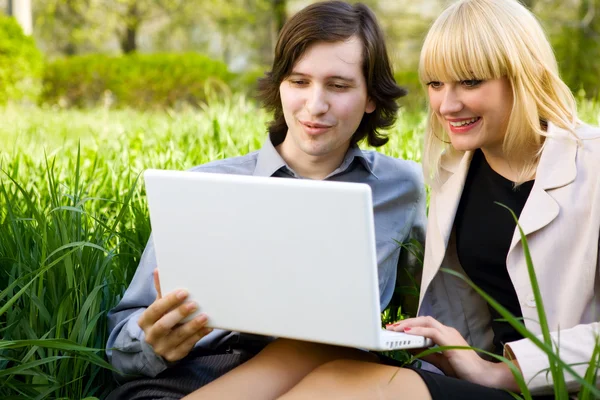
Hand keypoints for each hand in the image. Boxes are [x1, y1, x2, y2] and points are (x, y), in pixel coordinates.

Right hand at [138, 268, 211, 361]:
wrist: (159, 344)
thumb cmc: (162, 319)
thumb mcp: (159, 306)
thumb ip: (161, 291)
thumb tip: (159, 270)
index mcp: (145, 320)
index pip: (155, 310)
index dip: (169, 301)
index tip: (184, 292)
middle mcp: (151, 336)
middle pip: (164, 324)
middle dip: (180, 314)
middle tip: (195, 303)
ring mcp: (162, 348)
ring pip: (178, 337)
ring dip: (192, 326)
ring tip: (205, 316)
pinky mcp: (174, 356)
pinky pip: (188, 345)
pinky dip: (199, 336)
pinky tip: (208, 327)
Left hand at [387, 316, 518, 389]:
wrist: (483, 377)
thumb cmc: (464, 369)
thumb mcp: (440, 360)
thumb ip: (427, 352)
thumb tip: (411, 347)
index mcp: (445, 334)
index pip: (424, 324)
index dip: (409, 325)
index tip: (395, 329)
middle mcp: (447, 331)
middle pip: (423, 319)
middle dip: (405, 322)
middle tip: (391, 327)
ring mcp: (450, 334)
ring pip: (426, 322)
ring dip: (409, 324)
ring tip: (396, 328)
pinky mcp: (451, 342)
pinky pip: (432, 332)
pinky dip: (419, 331)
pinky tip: (408, 333)